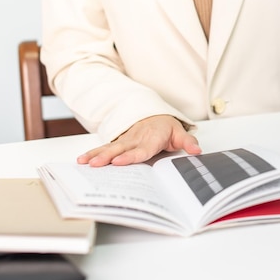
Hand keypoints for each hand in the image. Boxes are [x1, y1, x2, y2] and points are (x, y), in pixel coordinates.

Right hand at [77, 115, 201, 166]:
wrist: (154, 116)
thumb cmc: (166, 127)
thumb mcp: (180, 133)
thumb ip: (188, 142)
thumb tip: (197, 151)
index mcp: (151, 139)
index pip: (140, 150)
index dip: (130, 156)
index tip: (119, 161)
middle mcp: (135, 139)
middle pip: (120, 149)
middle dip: (107, 156)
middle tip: (96, 164)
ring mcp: (125, 141)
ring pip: (109, 148)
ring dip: (96, 155)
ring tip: (85, 162)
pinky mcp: (118, 144)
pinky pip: (104, 148)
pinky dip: (92, 153)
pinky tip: (82, 161)